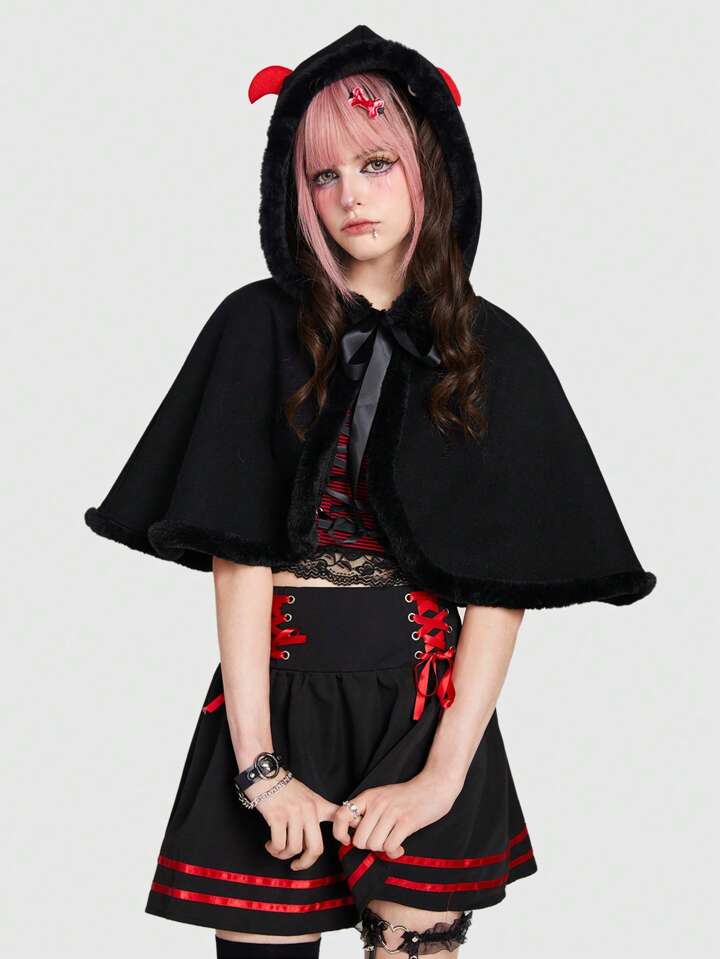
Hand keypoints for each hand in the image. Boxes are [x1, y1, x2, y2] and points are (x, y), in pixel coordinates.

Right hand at [244, 768, 339, 870]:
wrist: (264, 773)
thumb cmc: (283, 787)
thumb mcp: (305, 795)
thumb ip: (315, 811)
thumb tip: (314, 836)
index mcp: (317, 804)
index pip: (338, 816)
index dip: (344, 832)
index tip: (346, 842)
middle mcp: (309, 809)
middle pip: (315, 847)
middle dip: (305, 863)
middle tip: (297, 865)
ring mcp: (293, 813)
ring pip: (294, 848)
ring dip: (283, 855)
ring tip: (277, 849)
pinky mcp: (277, 816)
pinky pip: (279, 844)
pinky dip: (274, 849)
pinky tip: (270, 845)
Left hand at [332, 771, 460, 858]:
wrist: (434, 785)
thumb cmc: (407, 796)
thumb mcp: (382, 797)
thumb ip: (368, 812)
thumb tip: (354, 836)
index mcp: (368, 796)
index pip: (341, 815)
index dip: (339, 833)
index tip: (347, 839)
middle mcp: (377, 804)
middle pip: (359, 840)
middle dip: (369, 846)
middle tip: (380, 839)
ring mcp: (392, 812)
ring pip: (374, 845)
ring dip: (383, 848)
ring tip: (392, 840)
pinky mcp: (406, 822)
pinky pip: (390, 847)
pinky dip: (394, 852)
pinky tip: (400, 846)